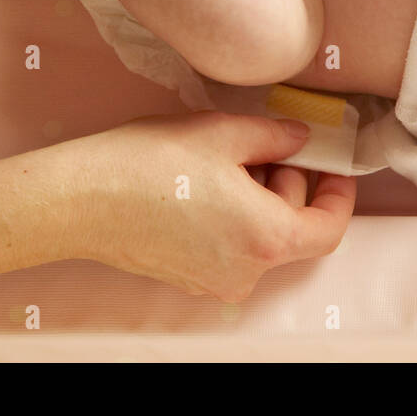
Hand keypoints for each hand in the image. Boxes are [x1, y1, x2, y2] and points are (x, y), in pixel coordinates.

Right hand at [71, 111, 356, 301]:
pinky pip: (233, 246)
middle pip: (294, 228)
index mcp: (266, 239)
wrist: (78, 201)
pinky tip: (207, 181)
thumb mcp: (225, 134)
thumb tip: (302, 140)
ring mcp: (216, 281)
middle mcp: (247, 272)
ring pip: (262, 236)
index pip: (329, 227)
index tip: (332, 163)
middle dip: (291, 182)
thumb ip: (277, 137)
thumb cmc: (149, 165)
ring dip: (261, 196)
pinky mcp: (190, 278)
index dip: (339, 192)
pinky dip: (235, 214)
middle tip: (269, 142)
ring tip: (229, 158)